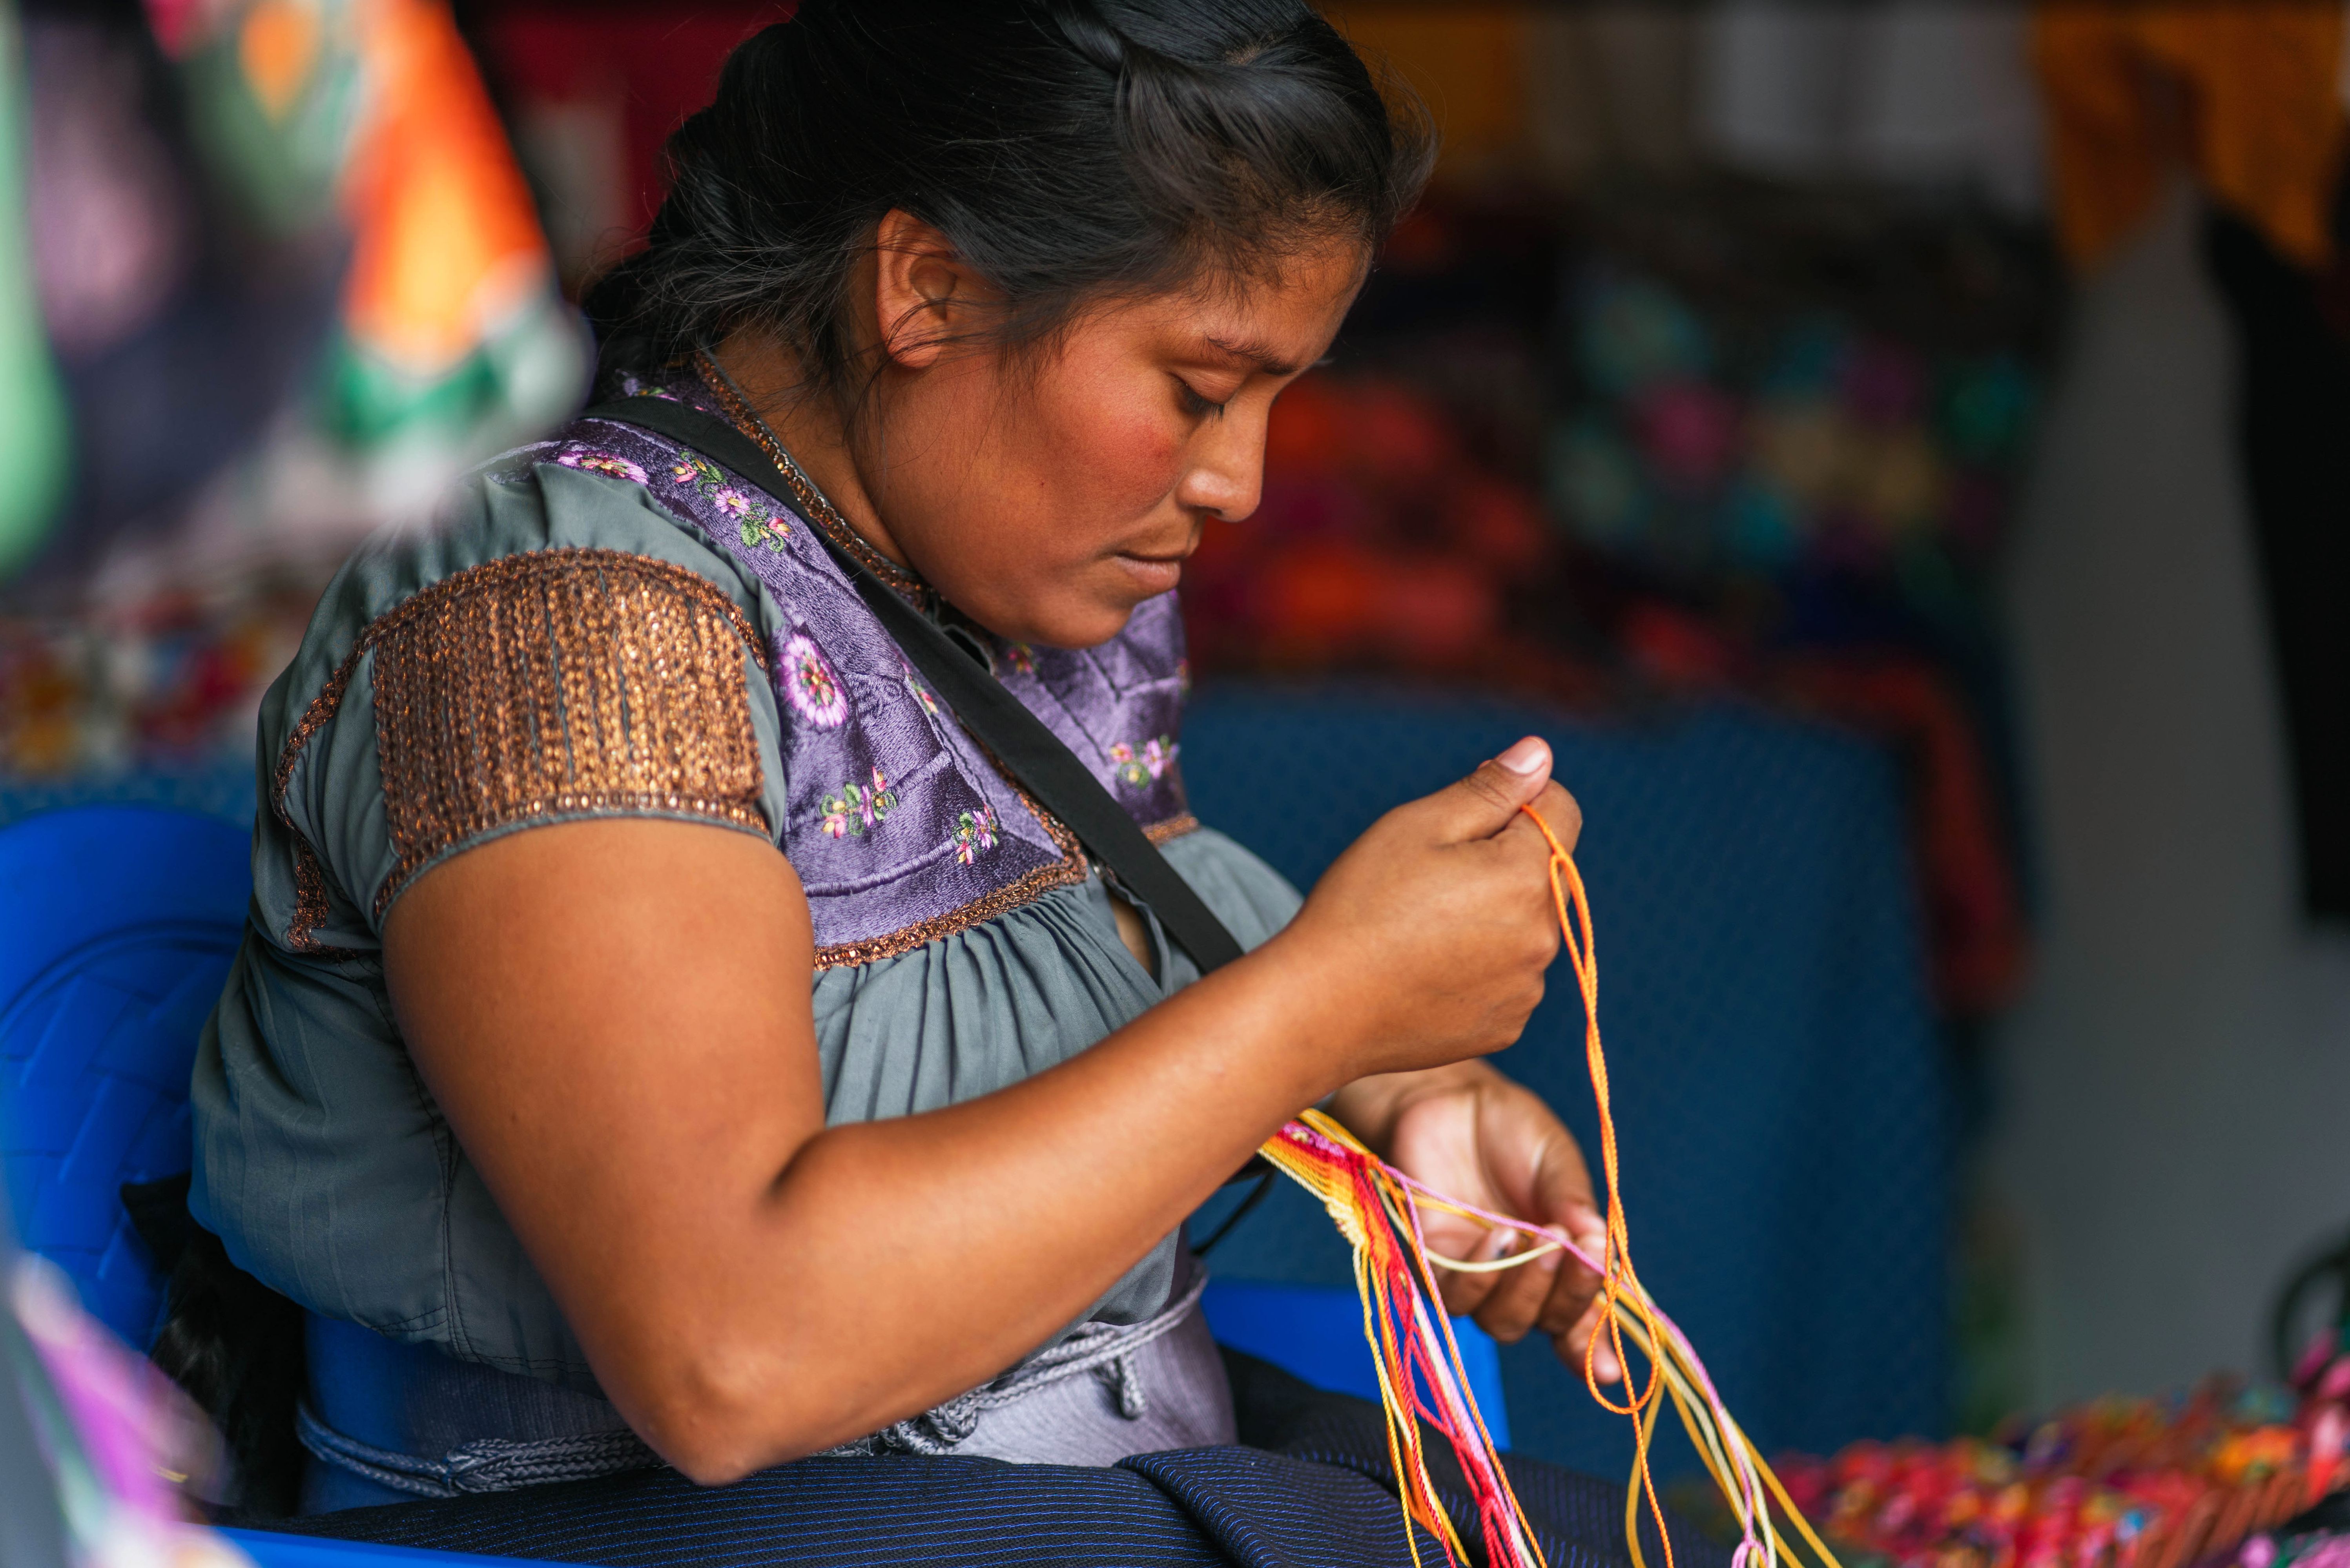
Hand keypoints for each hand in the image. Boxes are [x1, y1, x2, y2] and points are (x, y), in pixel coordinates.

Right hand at [1269, 737, 1582, 1082]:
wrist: (1320, 1009)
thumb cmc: (1362, 905)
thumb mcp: (1419, 825)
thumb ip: (1490, 789)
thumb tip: (1540, 755)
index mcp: (1527, 876)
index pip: (1561, 810)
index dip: (1514, 801)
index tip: (1461, 822)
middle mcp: (1543, 936)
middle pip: (1543, 872)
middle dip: (1500, 862)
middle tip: (1427, 879)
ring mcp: (1526, 988)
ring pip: (1524, 926)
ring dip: (1491, 916)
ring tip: (1420, 929)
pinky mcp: (1506, 1026)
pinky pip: (1508, 977)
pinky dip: (1479, 966)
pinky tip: (1426, 968)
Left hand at [1330, 1062, 1620, 1379]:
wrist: (1452, 1098)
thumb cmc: (1510, 1130)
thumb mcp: (1557, 1163)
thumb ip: (1576, 1208)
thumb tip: (1603, 1251)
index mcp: (1559, 1263)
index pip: (1579, 1319)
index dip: (1592, 1349)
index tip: (1610, 1370)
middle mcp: (1517, 1280)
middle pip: (1545, 1324)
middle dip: (1568, 1299)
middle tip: (1574, 1252)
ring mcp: (1474, 1276)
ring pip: (1501, 1320)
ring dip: (1525, 1287)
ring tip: (1534, 1236)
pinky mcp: (1430, 1262)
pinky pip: (1455, 1293)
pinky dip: (1483, 1272)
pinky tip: (1498, 1235)